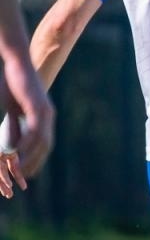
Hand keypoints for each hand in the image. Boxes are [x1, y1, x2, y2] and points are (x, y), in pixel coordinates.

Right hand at [0, 55, 52, 194]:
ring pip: (40, 140)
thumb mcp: (11, 109)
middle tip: (25, 178)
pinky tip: (17, 153)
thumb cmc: (11, 83)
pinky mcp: (37, 106)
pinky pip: (32, 129)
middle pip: (45, 145)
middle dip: (36, 162)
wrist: (15, 62)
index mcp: (43, 116)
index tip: (28, 172)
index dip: (37, 159)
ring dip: (30, 156)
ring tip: (19, 171)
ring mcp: (44, 111)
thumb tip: (12, 145)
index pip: (44, 143)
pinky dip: (25, 143)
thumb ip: (13, 126)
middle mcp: (48, 115)